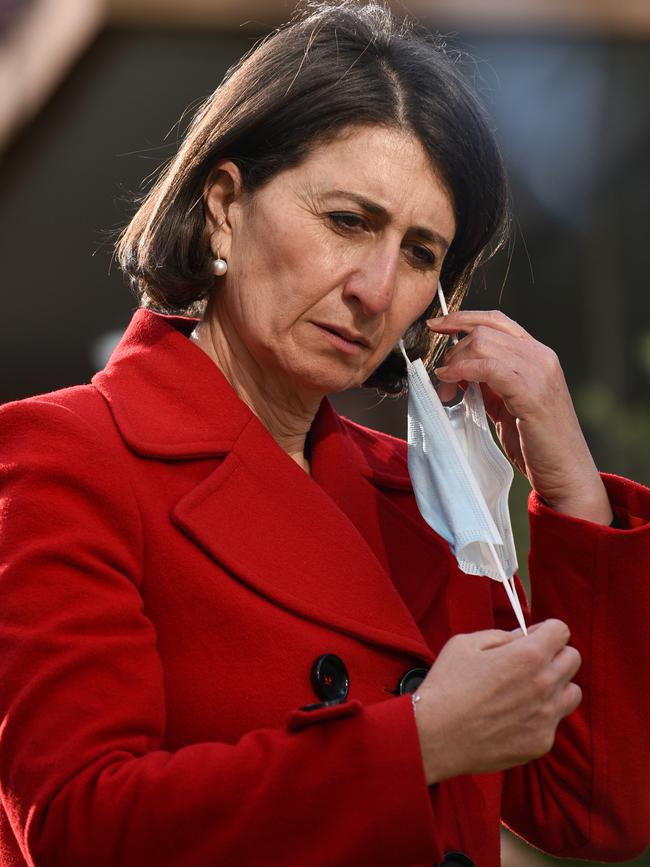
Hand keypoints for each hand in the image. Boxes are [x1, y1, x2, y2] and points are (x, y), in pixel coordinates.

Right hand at [413, 620, 581, 784]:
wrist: (435, 735)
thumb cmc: (447, 685)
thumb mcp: (466, 644)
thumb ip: (501, 636)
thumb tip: (523, 637)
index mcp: (528, 655)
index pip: (561, 630)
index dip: (546, 630)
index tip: (533, 637)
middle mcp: (545, 684)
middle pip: (573, 658)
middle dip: (554, 654)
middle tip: (530, 662)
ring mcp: (546, 717)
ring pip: (573, 692)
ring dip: (556, 686)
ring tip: (528, 690)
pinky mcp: (541, 742)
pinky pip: (554, 722)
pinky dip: (540, 716)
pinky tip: (514, 717)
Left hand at [427, 310, 612, 523]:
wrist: (566, 472)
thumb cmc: (536, 443)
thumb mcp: (507, 404)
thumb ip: (489, 383)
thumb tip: (458, 370)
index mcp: (537, 355)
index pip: (496, 320)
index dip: (462, 318)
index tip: (436, 325)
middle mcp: (541, 356)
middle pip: (484, 330)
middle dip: (452, 350)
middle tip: (440, 377)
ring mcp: (538, 372)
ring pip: (482, 344)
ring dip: (454, 363)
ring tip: (444, 388)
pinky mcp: (531, 392)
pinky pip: (487, 367)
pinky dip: (461, 370)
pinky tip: (450, 382)